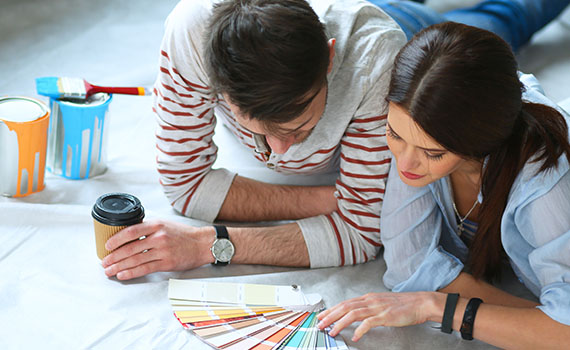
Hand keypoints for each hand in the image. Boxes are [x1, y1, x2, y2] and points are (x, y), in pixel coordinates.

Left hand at [101, 220, 214, 279]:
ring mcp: (163, 251)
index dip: (116, 239)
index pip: (130, 231)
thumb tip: (127, 236)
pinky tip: (122, 275)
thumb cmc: (184, 234)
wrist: (202, 244)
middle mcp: (158, 237)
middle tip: (104, 262)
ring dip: (119, 267)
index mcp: (156, 225)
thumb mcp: (165, 225)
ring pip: (135, 260)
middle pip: (130, 248)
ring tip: (109, 271)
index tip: (106, 246)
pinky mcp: (167, 263)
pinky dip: (131, 273)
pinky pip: (145, 269)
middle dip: (114, 257)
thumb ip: (148, 228)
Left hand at [316, 292, 440, 341]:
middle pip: (345, 307)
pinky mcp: (385, 316)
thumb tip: (355, 313)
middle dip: (330, 316)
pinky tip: (355, 336)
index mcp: (368, 298)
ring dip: (340, 323)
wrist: (420, 302)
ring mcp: (377, 308)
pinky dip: (360, 330)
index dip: (332, 309)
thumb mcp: (381, 303)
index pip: (345, 303)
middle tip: (320, 324)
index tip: (322, 316)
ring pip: (353, 314)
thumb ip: (368, 307)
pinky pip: (369, 323)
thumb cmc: (402, 305)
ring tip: (332, 331)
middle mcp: (370, 301)